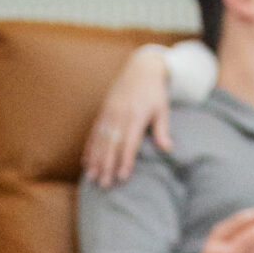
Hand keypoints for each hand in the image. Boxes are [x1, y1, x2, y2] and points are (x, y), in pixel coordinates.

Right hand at [83, 48, 173, 184]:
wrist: (141, 68)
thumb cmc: (154, 92)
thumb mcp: (162, 108)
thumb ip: (162, 129)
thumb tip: (167, 149)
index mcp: (136, 116)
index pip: (129, 143)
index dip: (125, 161)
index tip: (122, 177)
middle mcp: (119, 115)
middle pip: (111, 145)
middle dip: (106, 165)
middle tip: (103, 184)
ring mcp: (109, 113)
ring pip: (100, 140)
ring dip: (95, 160)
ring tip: (91, 177)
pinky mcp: (103, 111)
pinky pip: (94, 131)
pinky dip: (90, 147)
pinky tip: (86, 160)